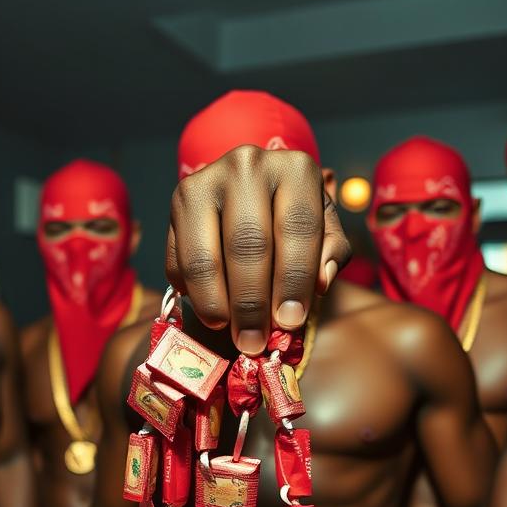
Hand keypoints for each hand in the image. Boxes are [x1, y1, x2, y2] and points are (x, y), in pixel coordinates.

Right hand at [167, 145, 350, 352]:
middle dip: (253, 302)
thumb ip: (331, 253)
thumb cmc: (294, 217)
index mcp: (294, 167)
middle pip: (248, 244)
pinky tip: (211, 310)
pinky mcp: (176, 205)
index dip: (294, 280)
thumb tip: (321, 283)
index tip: (290, 321)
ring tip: (231, 333)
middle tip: (256, 341)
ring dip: (217, 305)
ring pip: (206, 256)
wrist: (254, 193)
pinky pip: (178, 260)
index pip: (297, 227)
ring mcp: (205, 182)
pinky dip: (193, 293)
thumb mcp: (325, 228)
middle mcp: (246, 165)